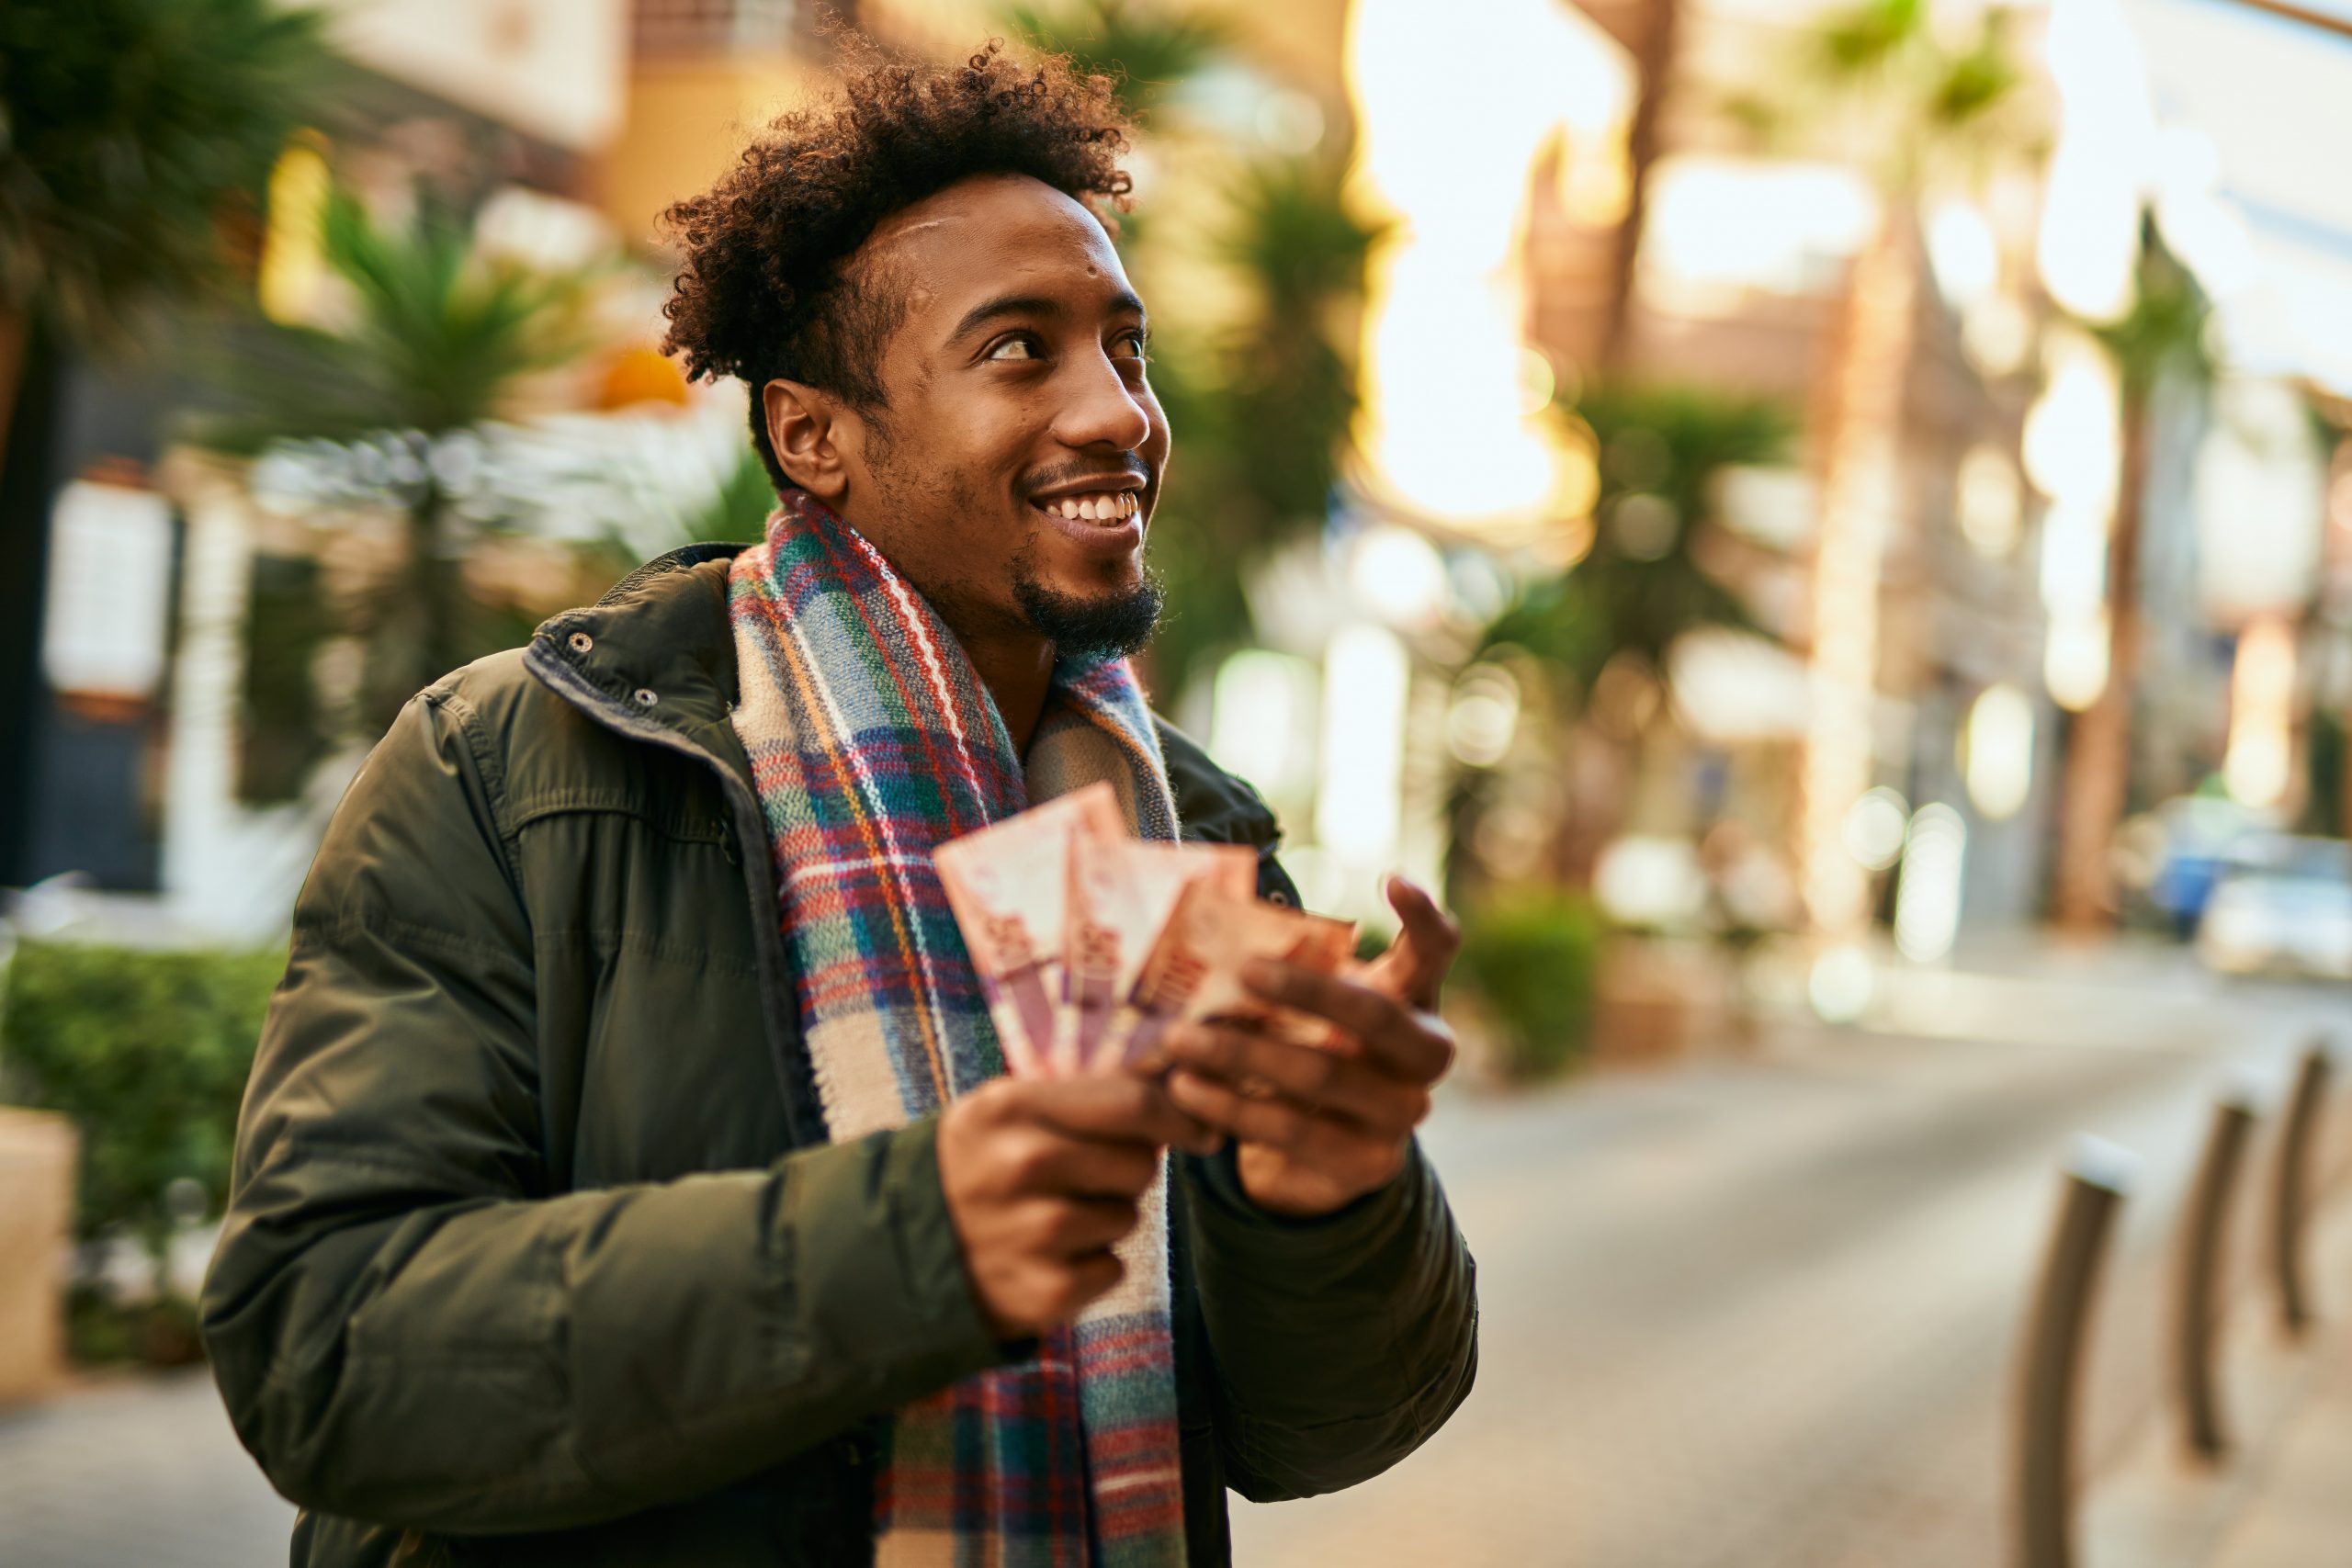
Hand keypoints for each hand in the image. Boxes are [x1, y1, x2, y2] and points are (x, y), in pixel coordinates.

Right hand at [937, 1075, 1215, 1339]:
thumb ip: (1082, 1095)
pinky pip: (1112, 1269)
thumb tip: (1175, 1082)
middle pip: (1140, 1163)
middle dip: (1125, 1172)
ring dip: (1104, 1219)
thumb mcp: (1007, 1111)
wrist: (901, 1251)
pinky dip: (1090, 1267)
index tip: (1200, 1130)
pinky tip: (1046, 1258)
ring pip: (1127, 1217)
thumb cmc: (976, 1165)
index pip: (1131, 1104)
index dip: (1179, 1115)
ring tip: (1051, 1218)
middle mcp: (1020, 1164)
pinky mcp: (1041, 1292)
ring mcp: (1030, 1232)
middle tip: (1083, 1178)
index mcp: (1012, 1106)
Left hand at [1163, 876, 1459, 1217]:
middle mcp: (1424, 1055)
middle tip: (1243, 970)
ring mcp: (1403, 1114)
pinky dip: (1232, 1107)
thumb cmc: (1305, 1044)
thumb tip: (1211, 922)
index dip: (1424, 916)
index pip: (1436, 950)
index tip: (1392, 879)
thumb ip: (1288, 967)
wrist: (1313, 1150)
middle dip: (1307, 990)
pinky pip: (1294, 1131)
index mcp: (1415, 998)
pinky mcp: (1368, 1163)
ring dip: (1242, 1056)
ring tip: (1179, 1038)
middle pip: (1376, 1015)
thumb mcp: (1306, 1003)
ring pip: (1322, 1077)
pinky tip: (1185, 1088)